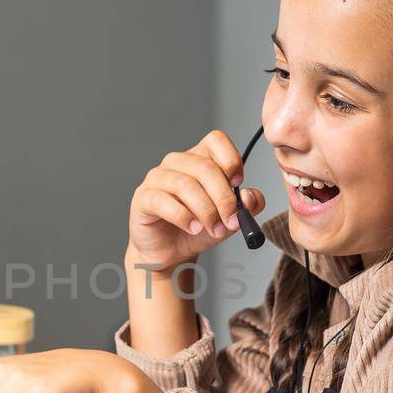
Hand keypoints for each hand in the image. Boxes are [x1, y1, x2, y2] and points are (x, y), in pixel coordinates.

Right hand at [128, 129, 266, 269]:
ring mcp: (157, 178)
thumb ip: (247, 205)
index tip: (239, 183)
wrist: (171, 252)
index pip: (216, 140)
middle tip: (231, 221)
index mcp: (200, 158)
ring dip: (206, 211)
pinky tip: (192, 228)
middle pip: (205, 167)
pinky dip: (183, 217)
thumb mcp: (230, 218)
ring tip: (213, 229)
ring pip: (186, 185)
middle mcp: (177, 163)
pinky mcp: (143, 197)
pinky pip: (163, 201)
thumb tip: (250, 197)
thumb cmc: (198, 229)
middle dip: (223, 198)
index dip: (230, 159)